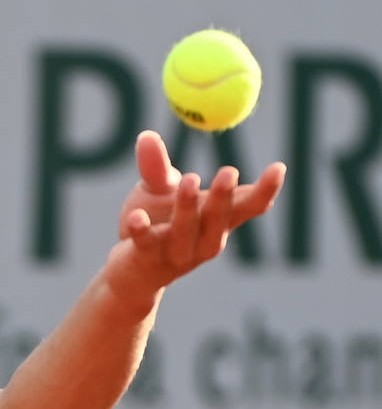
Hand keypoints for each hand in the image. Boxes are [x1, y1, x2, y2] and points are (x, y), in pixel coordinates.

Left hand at [106, 130, 285, 300]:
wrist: (131, 274)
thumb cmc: (156, 226)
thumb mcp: (158, 192)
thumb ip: (157, 166)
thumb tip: (146, 134)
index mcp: (218, 221)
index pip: (248, 207)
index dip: (265, 190)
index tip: (278, 168)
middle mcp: (205, 240)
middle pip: (220, 220)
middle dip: (225, 197)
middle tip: (230, 171)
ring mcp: (177, 254)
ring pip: (186, 232)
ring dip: (188, 207)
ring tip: (190, 179)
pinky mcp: (147, 260)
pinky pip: (147, 244)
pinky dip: (142, 230)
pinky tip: (136, 217)